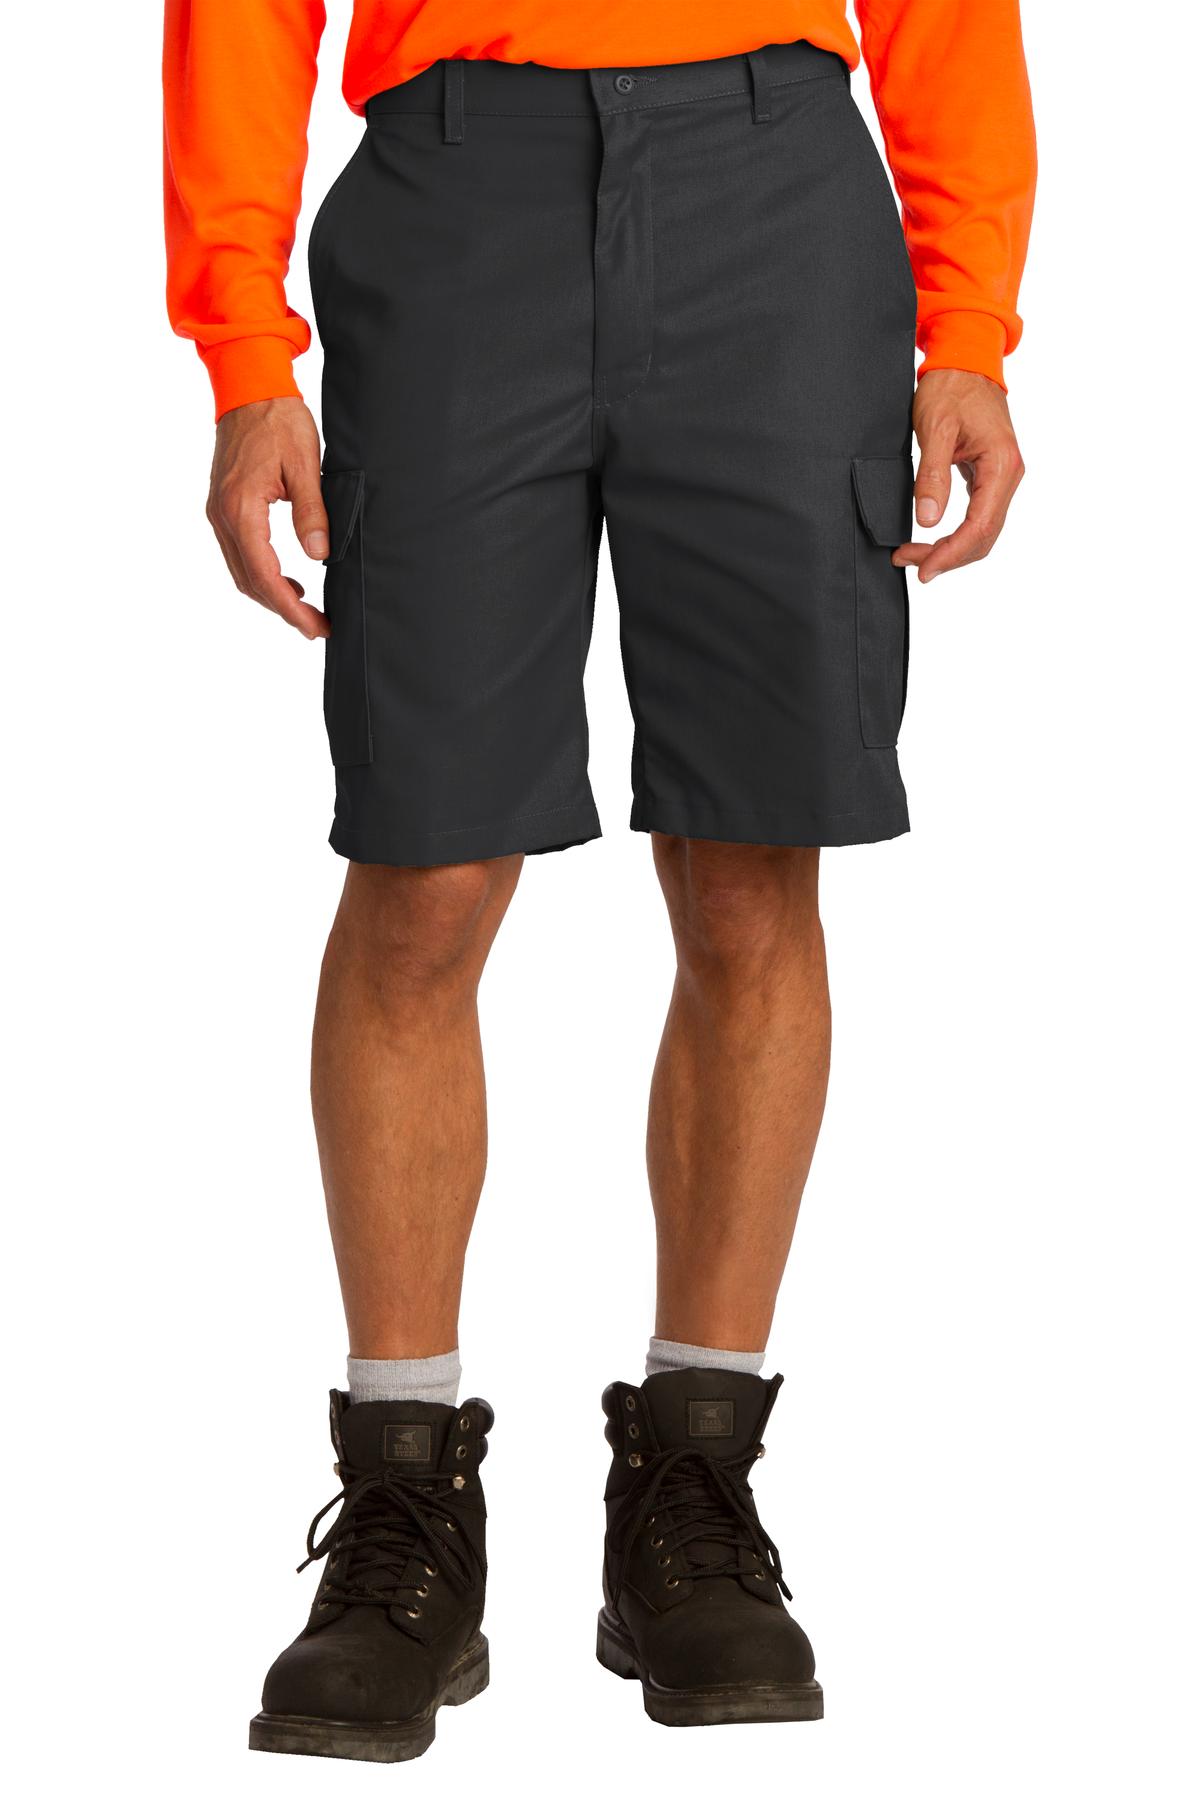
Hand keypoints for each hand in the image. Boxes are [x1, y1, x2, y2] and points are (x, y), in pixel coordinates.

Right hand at [206, 397, 330, 637]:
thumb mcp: (306, 465)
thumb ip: (312, 512)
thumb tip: (319, 556)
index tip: (316, 627)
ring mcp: (218, 512)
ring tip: (307, 609)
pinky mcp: (222, 507)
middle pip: (249, 581)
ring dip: (271, 595)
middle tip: (317, 627)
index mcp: (241, 508)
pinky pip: (238, 553)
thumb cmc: (279, 420)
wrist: (249, 387)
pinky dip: (262, 573)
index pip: (265, 575)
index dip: (291, 608)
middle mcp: (222, 516)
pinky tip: (289, 579)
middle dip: (283, 610)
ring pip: (241, 571)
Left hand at [894, 370, 1024, 582]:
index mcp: (1001, 465)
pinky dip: (956, 534)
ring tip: (913, 554)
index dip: (951, 554)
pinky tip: (931, 539)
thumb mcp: (935, 428)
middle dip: (947, 557)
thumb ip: (932, 475)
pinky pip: (979, 517)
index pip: (980, 527)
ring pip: (982, 531)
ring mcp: (1002, 478)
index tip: (923, 569)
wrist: (965, 361)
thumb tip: (928, 520)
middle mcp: (1009, 475)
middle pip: (984, 537)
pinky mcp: (990, 477)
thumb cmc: (951, 387)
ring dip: (950, 549)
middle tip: (908, 561)